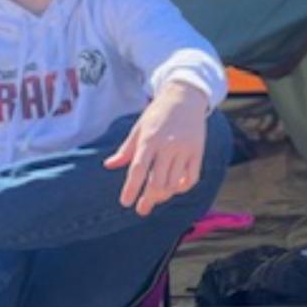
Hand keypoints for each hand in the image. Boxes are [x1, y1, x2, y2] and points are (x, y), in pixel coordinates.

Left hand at [103, 81, 209, 215]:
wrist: (185, 97)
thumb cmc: (158, 114)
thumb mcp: (138, 128)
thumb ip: (126, 149)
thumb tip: (109, 165)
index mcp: (149, 140)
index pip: (138, 169)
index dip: (131, 188)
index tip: (125, 202)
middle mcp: (167, 146)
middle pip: (157, 181)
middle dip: (148, 199)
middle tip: (141, 209)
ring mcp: (184, 149)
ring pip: (174, 183)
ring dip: (163, 195)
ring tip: (155, 199)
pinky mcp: (197, 152)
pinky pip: (192, 178)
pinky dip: (182, 188)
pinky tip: (174, 189)